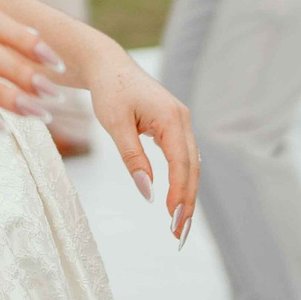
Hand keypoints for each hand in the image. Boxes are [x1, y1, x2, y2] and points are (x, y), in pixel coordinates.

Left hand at [87, 48, 199, 241]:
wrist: (108, 65)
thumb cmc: (109, 90)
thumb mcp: (115, 124)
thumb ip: (132, 158)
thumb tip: (147, 192)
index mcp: (172, 118)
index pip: (181, 164)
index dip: (179, 194)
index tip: (173, 219)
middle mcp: (183, 120)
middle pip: (192, 169)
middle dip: (187, 202)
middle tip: (179, 234)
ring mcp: (181, 123)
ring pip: (190, 166)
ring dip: (186, 195)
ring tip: (178, 225)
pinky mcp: (174, 126)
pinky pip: (183, 158)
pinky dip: (182, 180)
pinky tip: (177, 200)